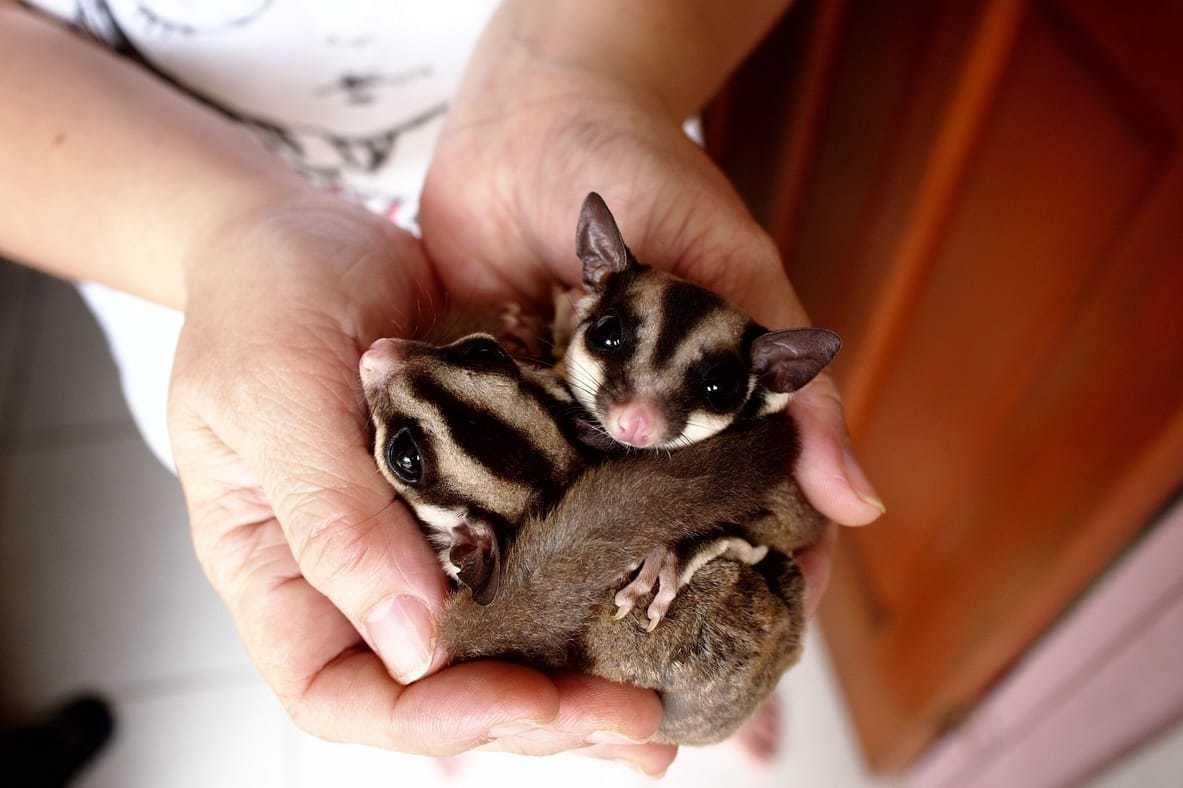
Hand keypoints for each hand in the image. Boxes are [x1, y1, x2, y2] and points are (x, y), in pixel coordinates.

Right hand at [166, 190, 669, 773]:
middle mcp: (353, 573)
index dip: (430, 719)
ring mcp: (420, 538)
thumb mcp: (275, 389)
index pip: (336, 693)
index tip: (522, 701)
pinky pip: (534, 569)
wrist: (310, 228)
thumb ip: (331, 513)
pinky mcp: (481, 496)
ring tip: (659, 708)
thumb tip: (414, 642)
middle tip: (634, 720)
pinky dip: (592, 601)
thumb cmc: (263, 295)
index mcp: (278, 570)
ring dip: (579, 682)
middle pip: (438, 688)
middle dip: (536, 715)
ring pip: (496, 646)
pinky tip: (655, 619)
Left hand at [420, 38, 884, 618]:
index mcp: (702, 404)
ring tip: (566, 667)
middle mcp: (630, 427)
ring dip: (568, 586)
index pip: (747, 511)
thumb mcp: (733, 273)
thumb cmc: (648, 175)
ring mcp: (554, 422)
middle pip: (654, 536)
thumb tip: (860, 503)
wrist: (530, 115)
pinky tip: (475, 587)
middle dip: (659, 604)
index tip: (764, 650)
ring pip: (569, 525)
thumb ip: (791, 386)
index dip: (762, 578)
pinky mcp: (482, 405)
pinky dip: (477, 524)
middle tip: (657, 692)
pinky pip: (480, 476)